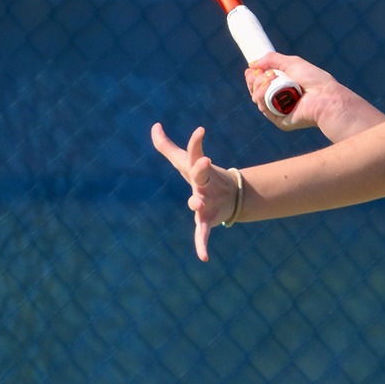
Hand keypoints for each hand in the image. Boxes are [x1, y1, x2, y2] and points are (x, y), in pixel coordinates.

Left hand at [150, 122, 236, 261]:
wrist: (229, 197)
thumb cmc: (201, 177)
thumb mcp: (183, 162)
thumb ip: (167, 146)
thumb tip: (155, 126)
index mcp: (199, 170)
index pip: (196, 153)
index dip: (196, 142)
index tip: (201, 130)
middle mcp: (205, 184)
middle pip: (202, 176)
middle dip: (201, 169)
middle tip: (205, 161)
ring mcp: (207, 202)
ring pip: (201, 203)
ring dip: (198, 204)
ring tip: (195, 205)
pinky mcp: (207, 219)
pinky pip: (203, 233)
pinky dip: (202, 244)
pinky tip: (203, 257)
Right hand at [244, 52, 384, 141]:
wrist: (325, 96)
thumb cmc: (314, 79)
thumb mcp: (292, 62)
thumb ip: (272, 59)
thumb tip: (252, 64)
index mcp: (281, 85)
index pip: (260, 82)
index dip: (253, 76)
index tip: (251, 69)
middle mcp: (278, 98)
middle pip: (255, 90)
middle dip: (253, 80)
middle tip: (259, 73)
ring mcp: (278, 110)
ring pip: (256, 98)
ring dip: (258, 86)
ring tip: (270, 79)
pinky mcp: (279, 120)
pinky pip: (263, 108)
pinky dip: (262, 96)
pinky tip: (268, 87)